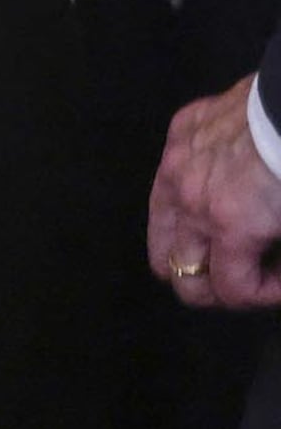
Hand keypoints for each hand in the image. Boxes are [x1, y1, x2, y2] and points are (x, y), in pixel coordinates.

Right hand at [152, 76, 280, 308]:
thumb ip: (276, 256)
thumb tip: (271, 267)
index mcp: (230, 224)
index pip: (229, 291)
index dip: (260, 297)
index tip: (279, 283)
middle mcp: (190, 199)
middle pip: (180, 274)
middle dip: (216, 284)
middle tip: (246, 273)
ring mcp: (177, 163)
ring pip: (160, 233)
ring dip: (190, 249)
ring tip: (222, 246)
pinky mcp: (180, 131)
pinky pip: (168, 179)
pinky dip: (189, 196)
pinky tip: (220, 191)